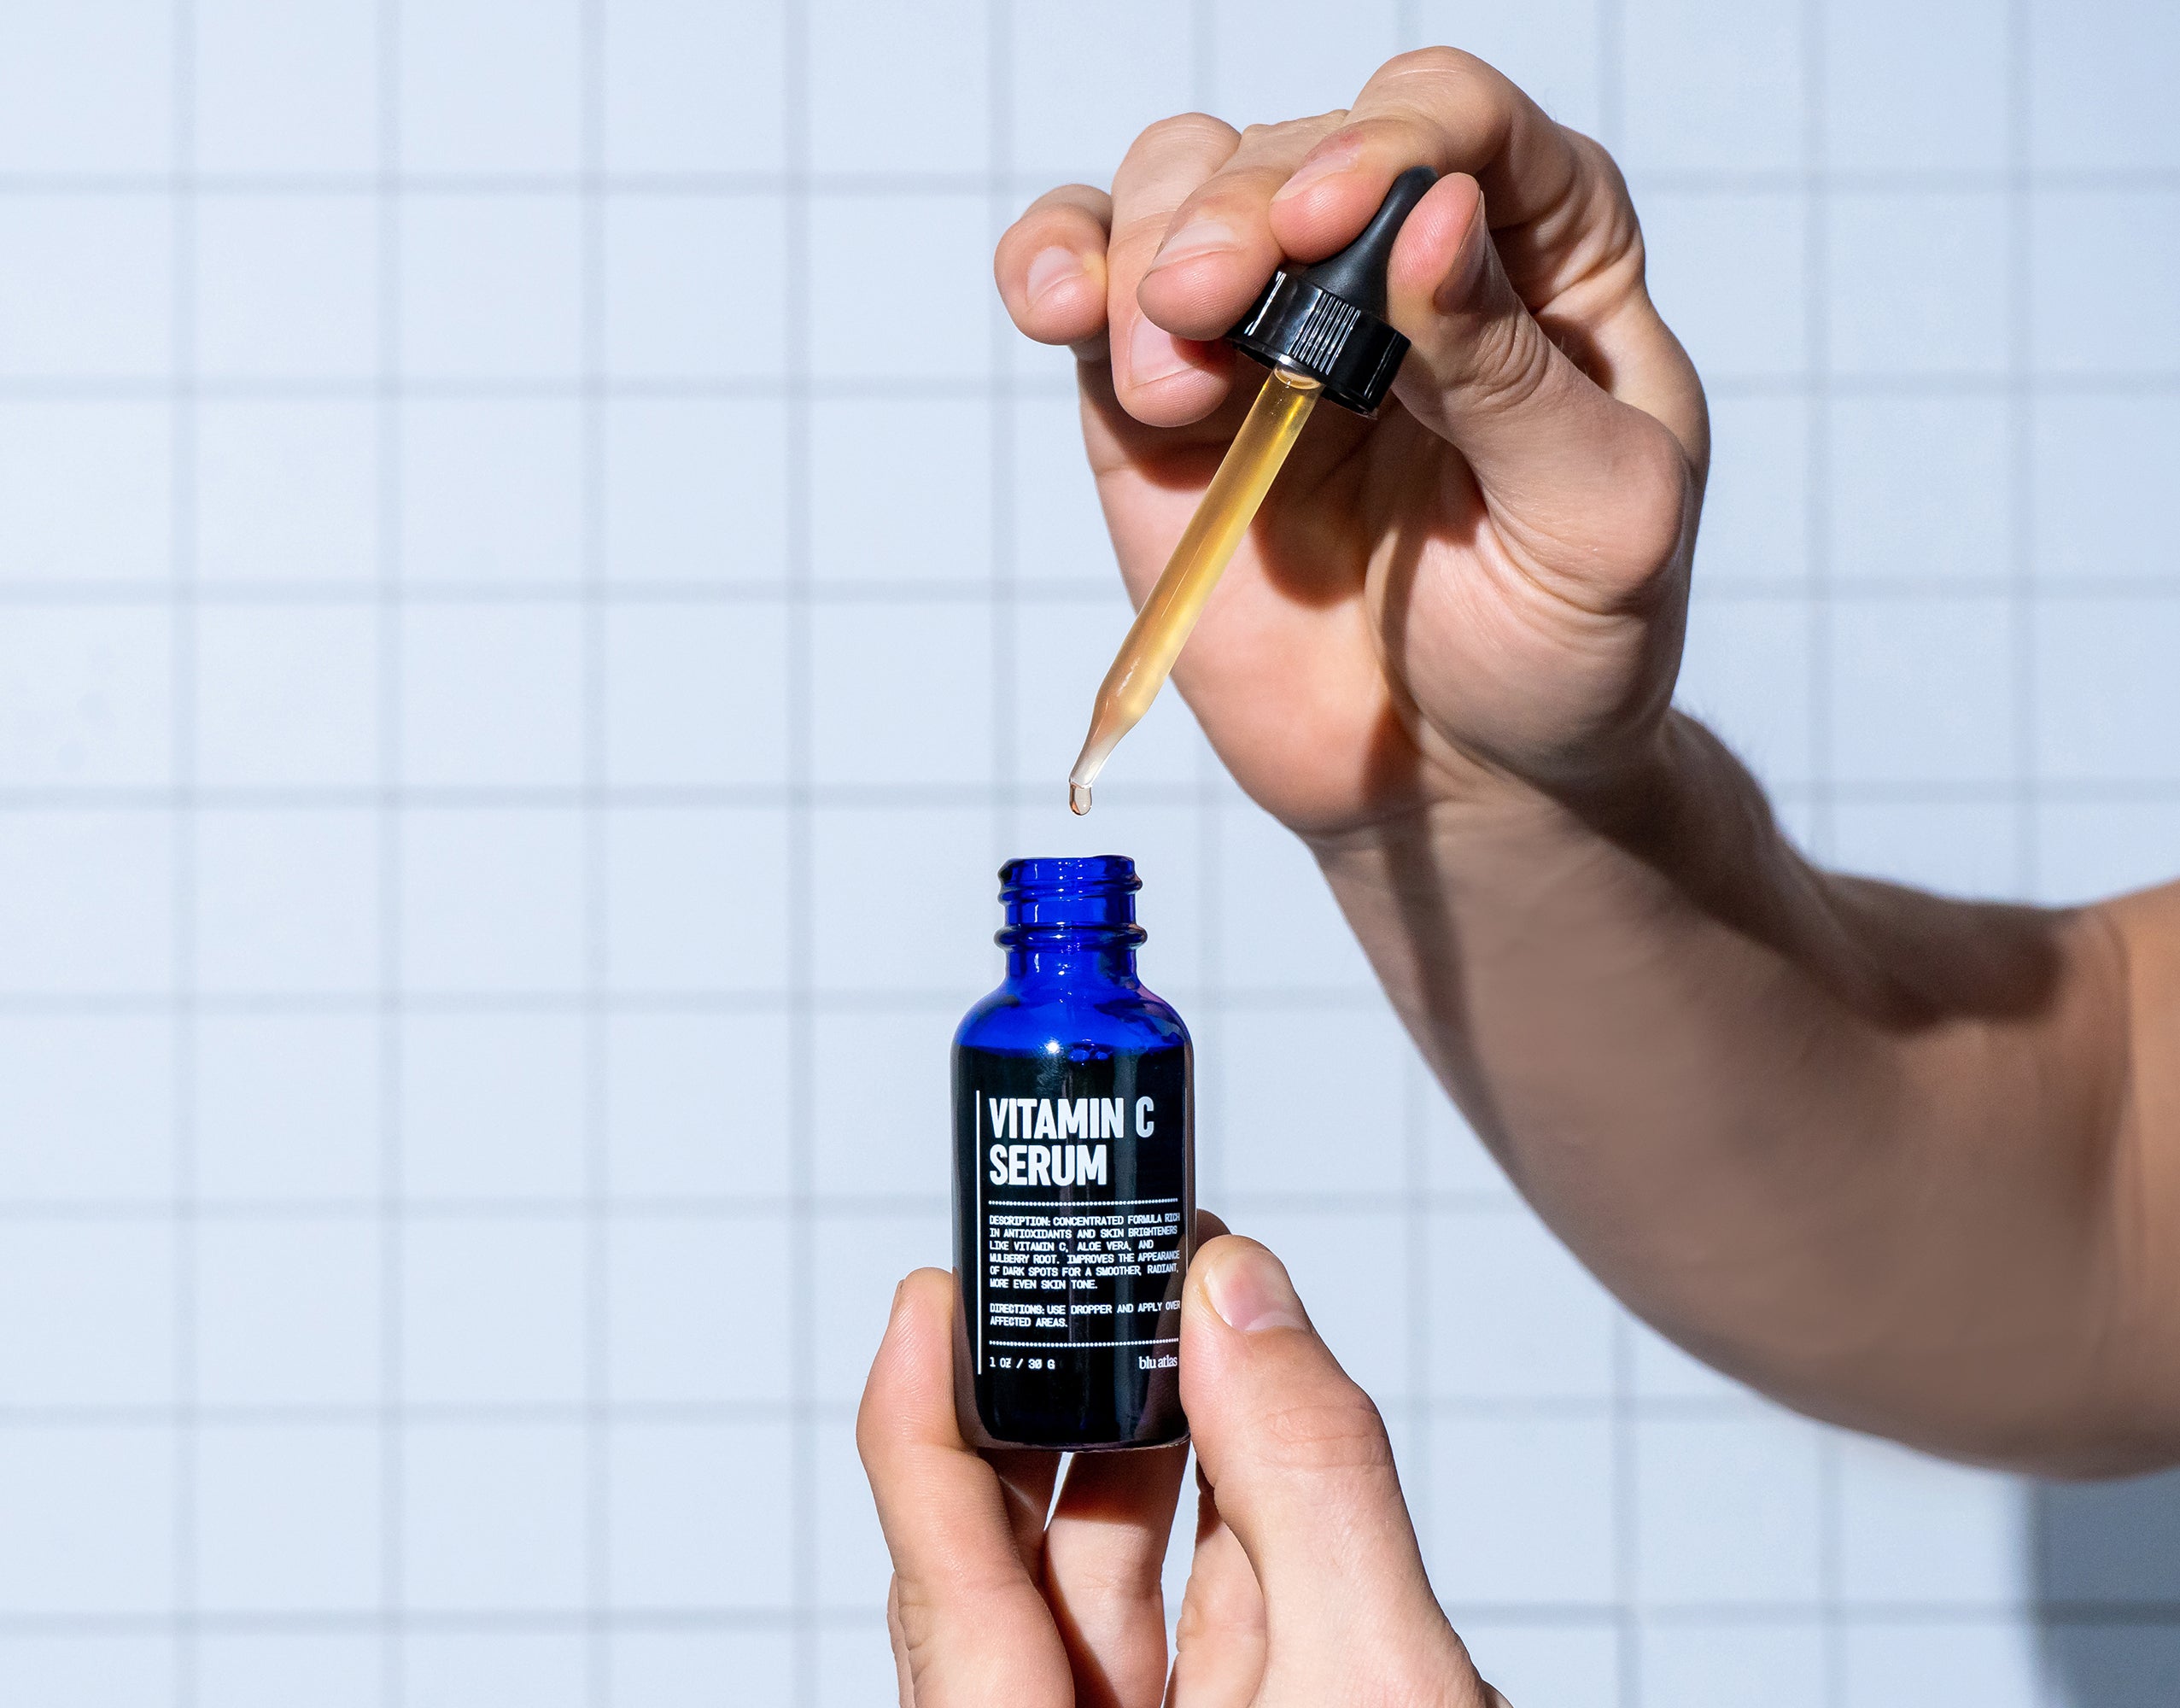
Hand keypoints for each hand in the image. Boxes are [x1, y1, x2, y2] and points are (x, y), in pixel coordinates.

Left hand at [858, 1228, 1508, 1705]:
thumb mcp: (1379, 1688)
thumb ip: (1308, 1485)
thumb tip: (1237, 1305)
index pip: (950, 1592)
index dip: (919, 1427)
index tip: (931, 1293)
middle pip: (1021, 1578)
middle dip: (1057, 1414)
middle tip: (1091, 1274)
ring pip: (1118, 1595)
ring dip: (1154, 1452)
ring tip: (1183, 1322)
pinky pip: (1209, 1632)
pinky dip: (1235, 1525)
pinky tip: (1256, 1428)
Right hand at [994, 49, 1705, 838]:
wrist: (1454, 785)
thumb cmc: (1564, 649)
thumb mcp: (1597, 521)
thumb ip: (1514, 372)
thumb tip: (1431, 217)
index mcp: (1536, 256)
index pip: (1454, 119)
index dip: (1386, 142)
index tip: (1329, 227)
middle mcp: (1391, 262)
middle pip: (1293, 146)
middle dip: (1241, 210)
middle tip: (1212, 307)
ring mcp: (1267, 328)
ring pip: (1178, 188)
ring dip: (1149, 251)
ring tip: (1166, 384)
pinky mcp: (1163, 410)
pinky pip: (1089, 286)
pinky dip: (1055, 266)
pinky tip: (1057, 304)